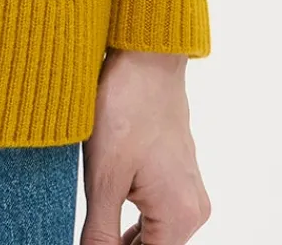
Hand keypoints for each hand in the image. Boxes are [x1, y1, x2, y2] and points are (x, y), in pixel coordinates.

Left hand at [80, 49, 211, 244]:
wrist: (146, 55)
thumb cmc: (125, 107)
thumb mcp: (103, 178)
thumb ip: (100, 233)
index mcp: (179, 216)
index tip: (91, 241)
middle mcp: (193, 209)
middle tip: (89, 234)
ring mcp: (189, 190)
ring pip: (155, 234)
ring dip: (125, 236)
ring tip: (95, 224)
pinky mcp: (179, 174)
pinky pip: (157, 211)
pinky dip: (134, 218)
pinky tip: (110, 210)